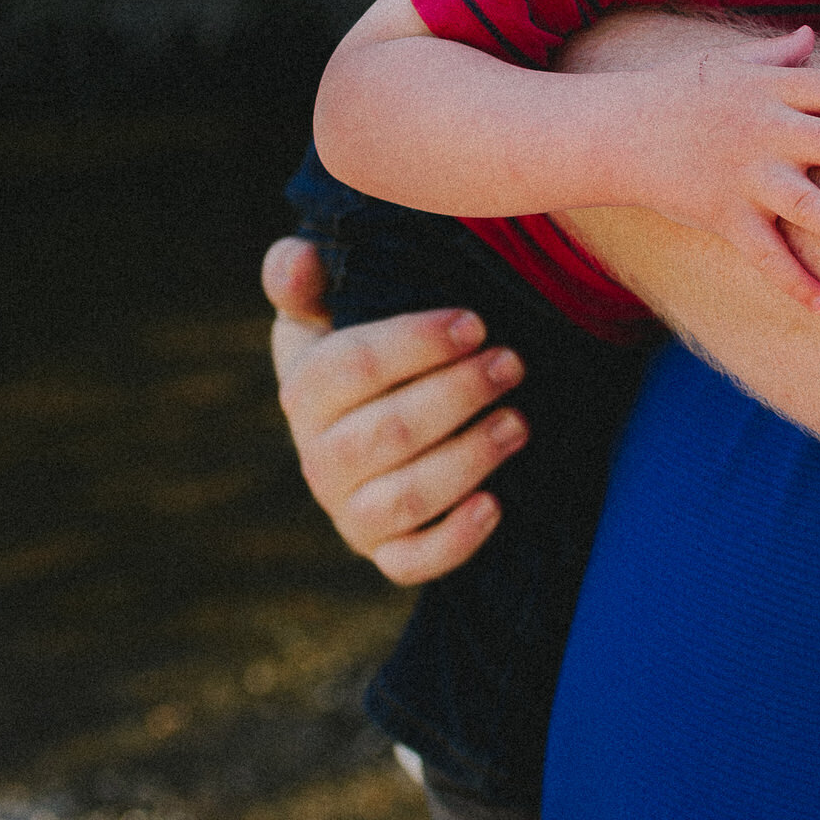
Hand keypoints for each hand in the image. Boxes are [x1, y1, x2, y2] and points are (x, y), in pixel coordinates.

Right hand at [264, 235, 529, 583]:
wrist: (359, 429)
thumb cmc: (355, 357)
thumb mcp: (321, 312)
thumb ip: (302, 281)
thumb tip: (300, 257)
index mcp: (304, 393)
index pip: (353, 367)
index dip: (416, 343)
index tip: (475, 323)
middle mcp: (320, 460)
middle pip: (388, 432)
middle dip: (457, 395)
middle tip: (512, 364)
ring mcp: (350, 512)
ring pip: (405, 498)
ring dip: (467, 460)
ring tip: (519, 422)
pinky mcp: (385, 552)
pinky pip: (412, 563)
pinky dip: (453, 541)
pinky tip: (496, 506)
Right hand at [619, 26, 819, 310]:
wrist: (618, 131)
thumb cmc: (674, 91)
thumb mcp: (725, 63)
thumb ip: (775, 54)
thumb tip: (812, 36)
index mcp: (767, 91)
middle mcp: (762, 131)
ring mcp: (744, 176)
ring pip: (804, 205)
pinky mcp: (724, 215)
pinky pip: (765, 253)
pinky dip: (794, 281)